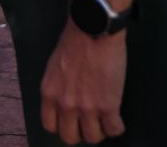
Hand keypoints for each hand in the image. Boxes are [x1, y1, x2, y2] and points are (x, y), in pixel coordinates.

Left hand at [39, 24, 126, 144]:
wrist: (94, 30)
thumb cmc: (73, 41)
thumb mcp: (54, 66)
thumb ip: (57, 86)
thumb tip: (64, 98)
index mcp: (49, 93)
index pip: (49, 125)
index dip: (62, 125)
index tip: (70, 120)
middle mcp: (65, 105)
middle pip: (70, 137)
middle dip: (80, 132)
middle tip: (89, 122)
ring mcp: (87, 108)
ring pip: (93, 137)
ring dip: (100, 131)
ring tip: (104, 120)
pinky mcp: (109, 106)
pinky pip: (114, 130)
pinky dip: (117, 127)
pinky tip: (117, 118)